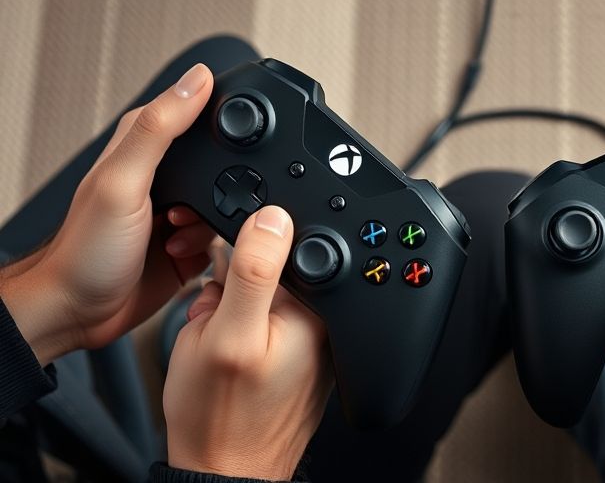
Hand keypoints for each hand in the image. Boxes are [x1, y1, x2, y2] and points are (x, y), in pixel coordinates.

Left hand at [0, 64, 215, 364]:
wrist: (79, 312)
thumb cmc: (84, 248)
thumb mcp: (123, 181)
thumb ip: (159, 129)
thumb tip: (196, 79)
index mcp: (143, 146)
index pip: (194, 112)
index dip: (220, 118)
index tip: (234, 137)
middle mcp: (165, 177)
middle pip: (222, 161)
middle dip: (227, 182)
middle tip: (193, 203)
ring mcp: (180, 211)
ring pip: (231, 202)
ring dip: (215, 220)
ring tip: (180, 231)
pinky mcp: (192, 244)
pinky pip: (227, 237)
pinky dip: (215, 247)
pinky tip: (185, 252)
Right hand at [163, 206, 333, 479]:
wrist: (222, 473)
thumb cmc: (220, 417)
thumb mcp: (226, 333)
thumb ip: (254, 271)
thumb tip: (274, 216)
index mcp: (315, 311)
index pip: (278, 247)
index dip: (237, 253)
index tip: (217, 282)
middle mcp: (321, 323)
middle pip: (267, 270)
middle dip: (229, 287)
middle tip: (214, 324)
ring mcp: (308, 343)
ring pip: (258, 297)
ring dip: (228, 310)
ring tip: (218, 348)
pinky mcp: (293, 359)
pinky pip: (260, 325)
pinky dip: (236, 331)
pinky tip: (226, 359)